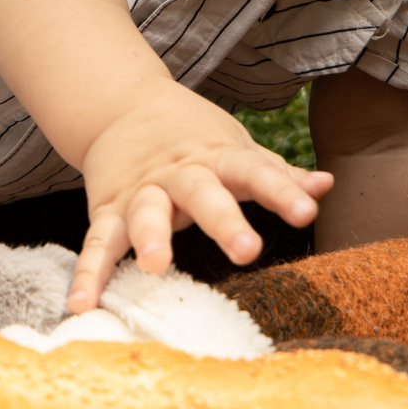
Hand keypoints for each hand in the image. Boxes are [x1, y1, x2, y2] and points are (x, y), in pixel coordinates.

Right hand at [67, 83, 333, 314]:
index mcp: (218, 158)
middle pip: (202, 193)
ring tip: (154, 266)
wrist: (123, 104)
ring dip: (149, 237)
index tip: (308, 211)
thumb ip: (278, 174)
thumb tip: (327, 186)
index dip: (282, 191)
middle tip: (247, 251)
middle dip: (223, 221)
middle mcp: (180, 174)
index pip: (255, 171)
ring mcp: (141, 191)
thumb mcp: (237, 149)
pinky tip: (81, 304)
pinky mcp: (108, 208)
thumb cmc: (194, 138)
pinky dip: (88, 273)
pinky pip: (98, 242)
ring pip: (145, 212)